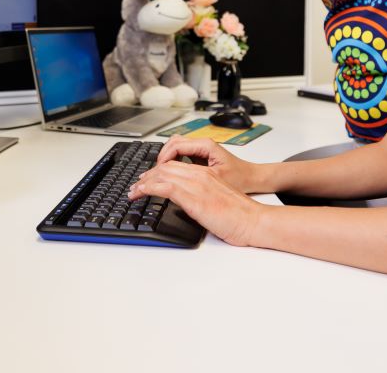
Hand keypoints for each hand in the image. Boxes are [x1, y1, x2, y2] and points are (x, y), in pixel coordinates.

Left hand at [128, 159, 263, 245]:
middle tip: (136, 186)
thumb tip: (188, 205)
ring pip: (162, 174)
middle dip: (147, 176)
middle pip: (165, 168)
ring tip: (133, 191)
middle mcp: (200, 175)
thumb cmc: (240, 216)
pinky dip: (148, 188)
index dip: (157, 173)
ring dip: (143, 182)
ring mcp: (196, 184)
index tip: (147, 182)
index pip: (175, 167)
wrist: (253, 220)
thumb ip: (202, 197)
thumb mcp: (217, 201)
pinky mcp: (194, 197)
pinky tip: (141, 192)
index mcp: (207, 175)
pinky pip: (165, 186)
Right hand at [156, 135, 258, 192]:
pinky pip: (181, 153)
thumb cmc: (240, 178)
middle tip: (154, 173)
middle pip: (172, 143)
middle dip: (161, 157)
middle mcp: (202, 143)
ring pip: (176, 147)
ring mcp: (201, 148)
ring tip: (159, 174)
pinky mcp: (201, 155)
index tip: (157, 171)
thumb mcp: (216, 179)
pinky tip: (170, 173)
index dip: (163, 158)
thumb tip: (175, 177)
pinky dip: (173, 161)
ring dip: (166, 158)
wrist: (253, 177)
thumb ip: (195, 176)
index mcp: (205, 145)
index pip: (175, 145)